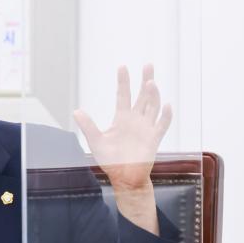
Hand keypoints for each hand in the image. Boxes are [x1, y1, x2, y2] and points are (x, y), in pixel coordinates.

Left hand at [73, 64, 171, 232]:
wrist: (125, 178)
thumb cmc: (111, 161)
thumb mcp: (96, 142)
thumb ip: (88, 126)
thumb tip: (76, 111)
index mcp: (121, 119)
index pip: (123, 95)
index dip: (123, 81)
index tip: (123, 66)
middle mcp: (135, 120)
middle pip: (142, 96)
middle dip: (144, 80)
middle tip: (148, 64)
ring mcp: (146, 128)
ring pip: (153, 106)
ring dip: (153, 95)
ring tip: (151, 82)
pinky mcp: (154, 139)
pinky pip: (162, 125)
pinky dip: (166, 115)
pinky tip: (167, 105)